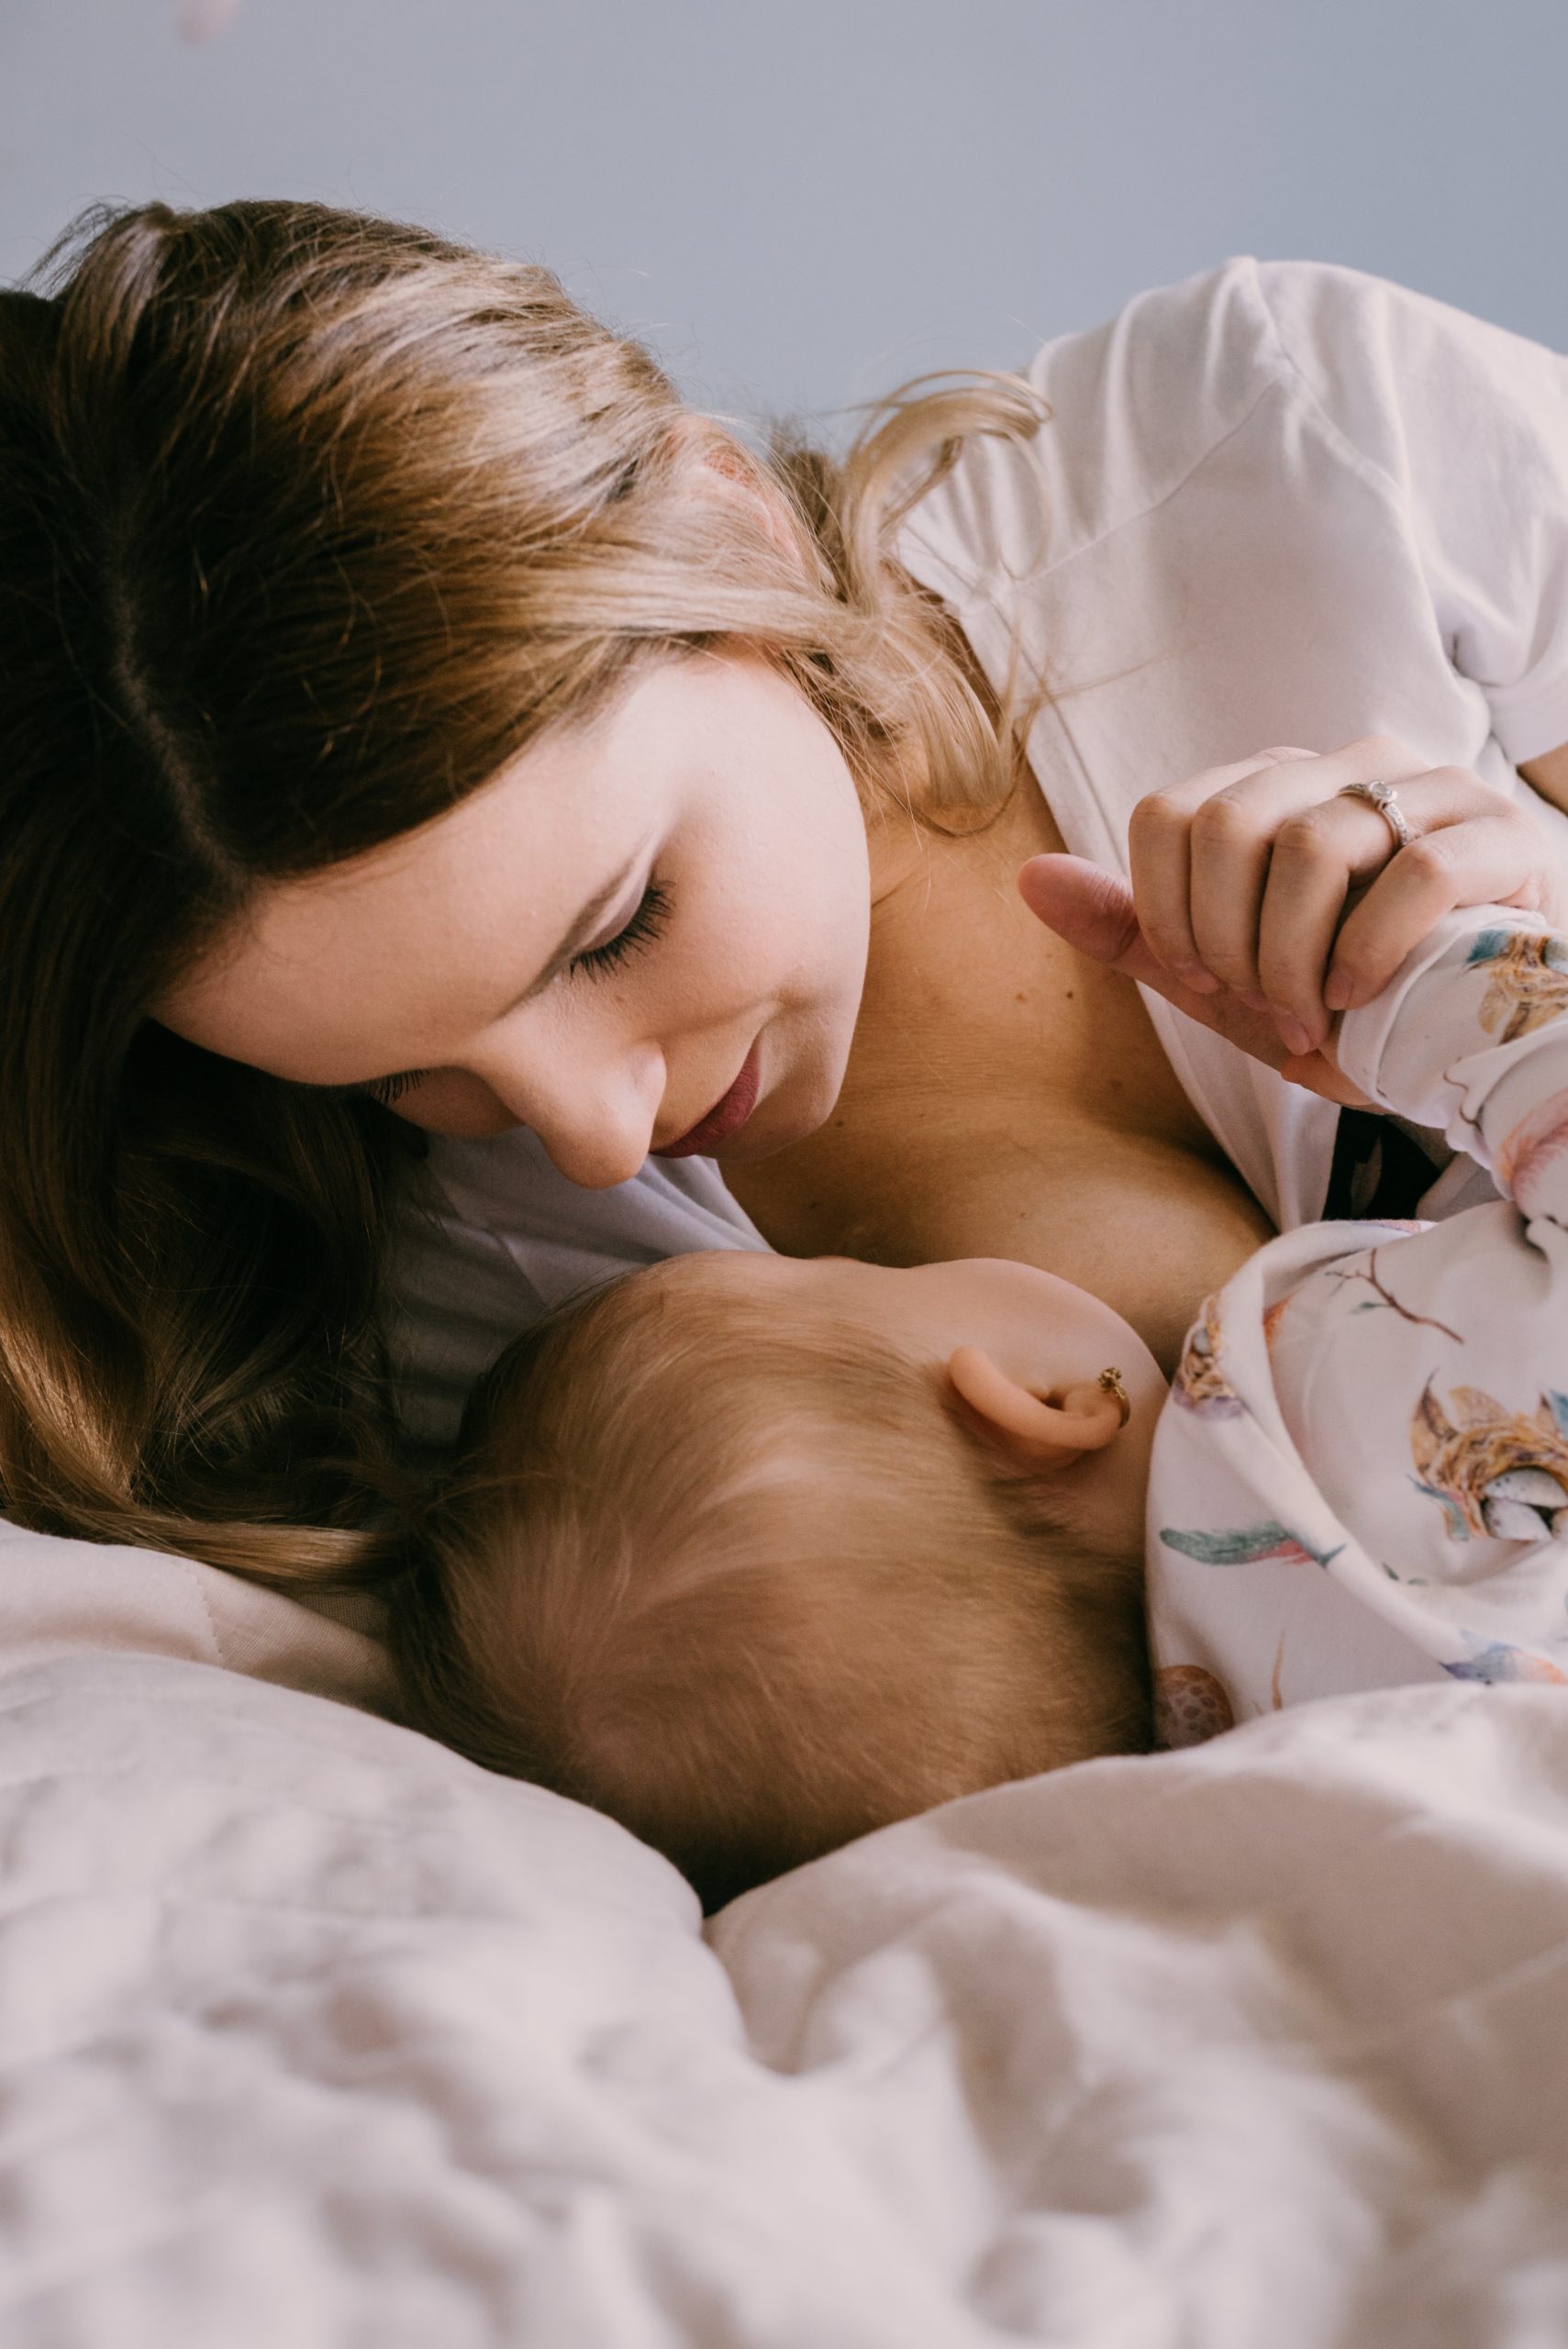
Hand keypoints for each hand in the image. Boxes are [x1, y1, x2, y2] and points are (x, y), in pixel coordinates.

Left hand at [1110, 735, 1564, 1056]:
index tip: (1207, 982)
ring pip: (1313, 845)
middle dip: (1226, 941)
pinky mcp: (1507, 837)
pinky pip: (1416, 871)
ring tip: (1314, 1014)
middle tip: (1260, 1003)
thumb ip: (1136, 931)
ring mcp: (1436, 792)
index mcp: (1278, 788)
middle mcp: (1352, 769)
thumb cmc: (1353, 1006)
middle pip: (1230, 826)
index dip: (1167, 914)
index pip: (1168, 815)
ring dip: (1293, 958)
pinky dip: (1369, 951)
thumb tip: (1029, 879)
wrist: (1476, 1048)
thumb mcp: (1229, 981)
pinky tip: (1362, 999)